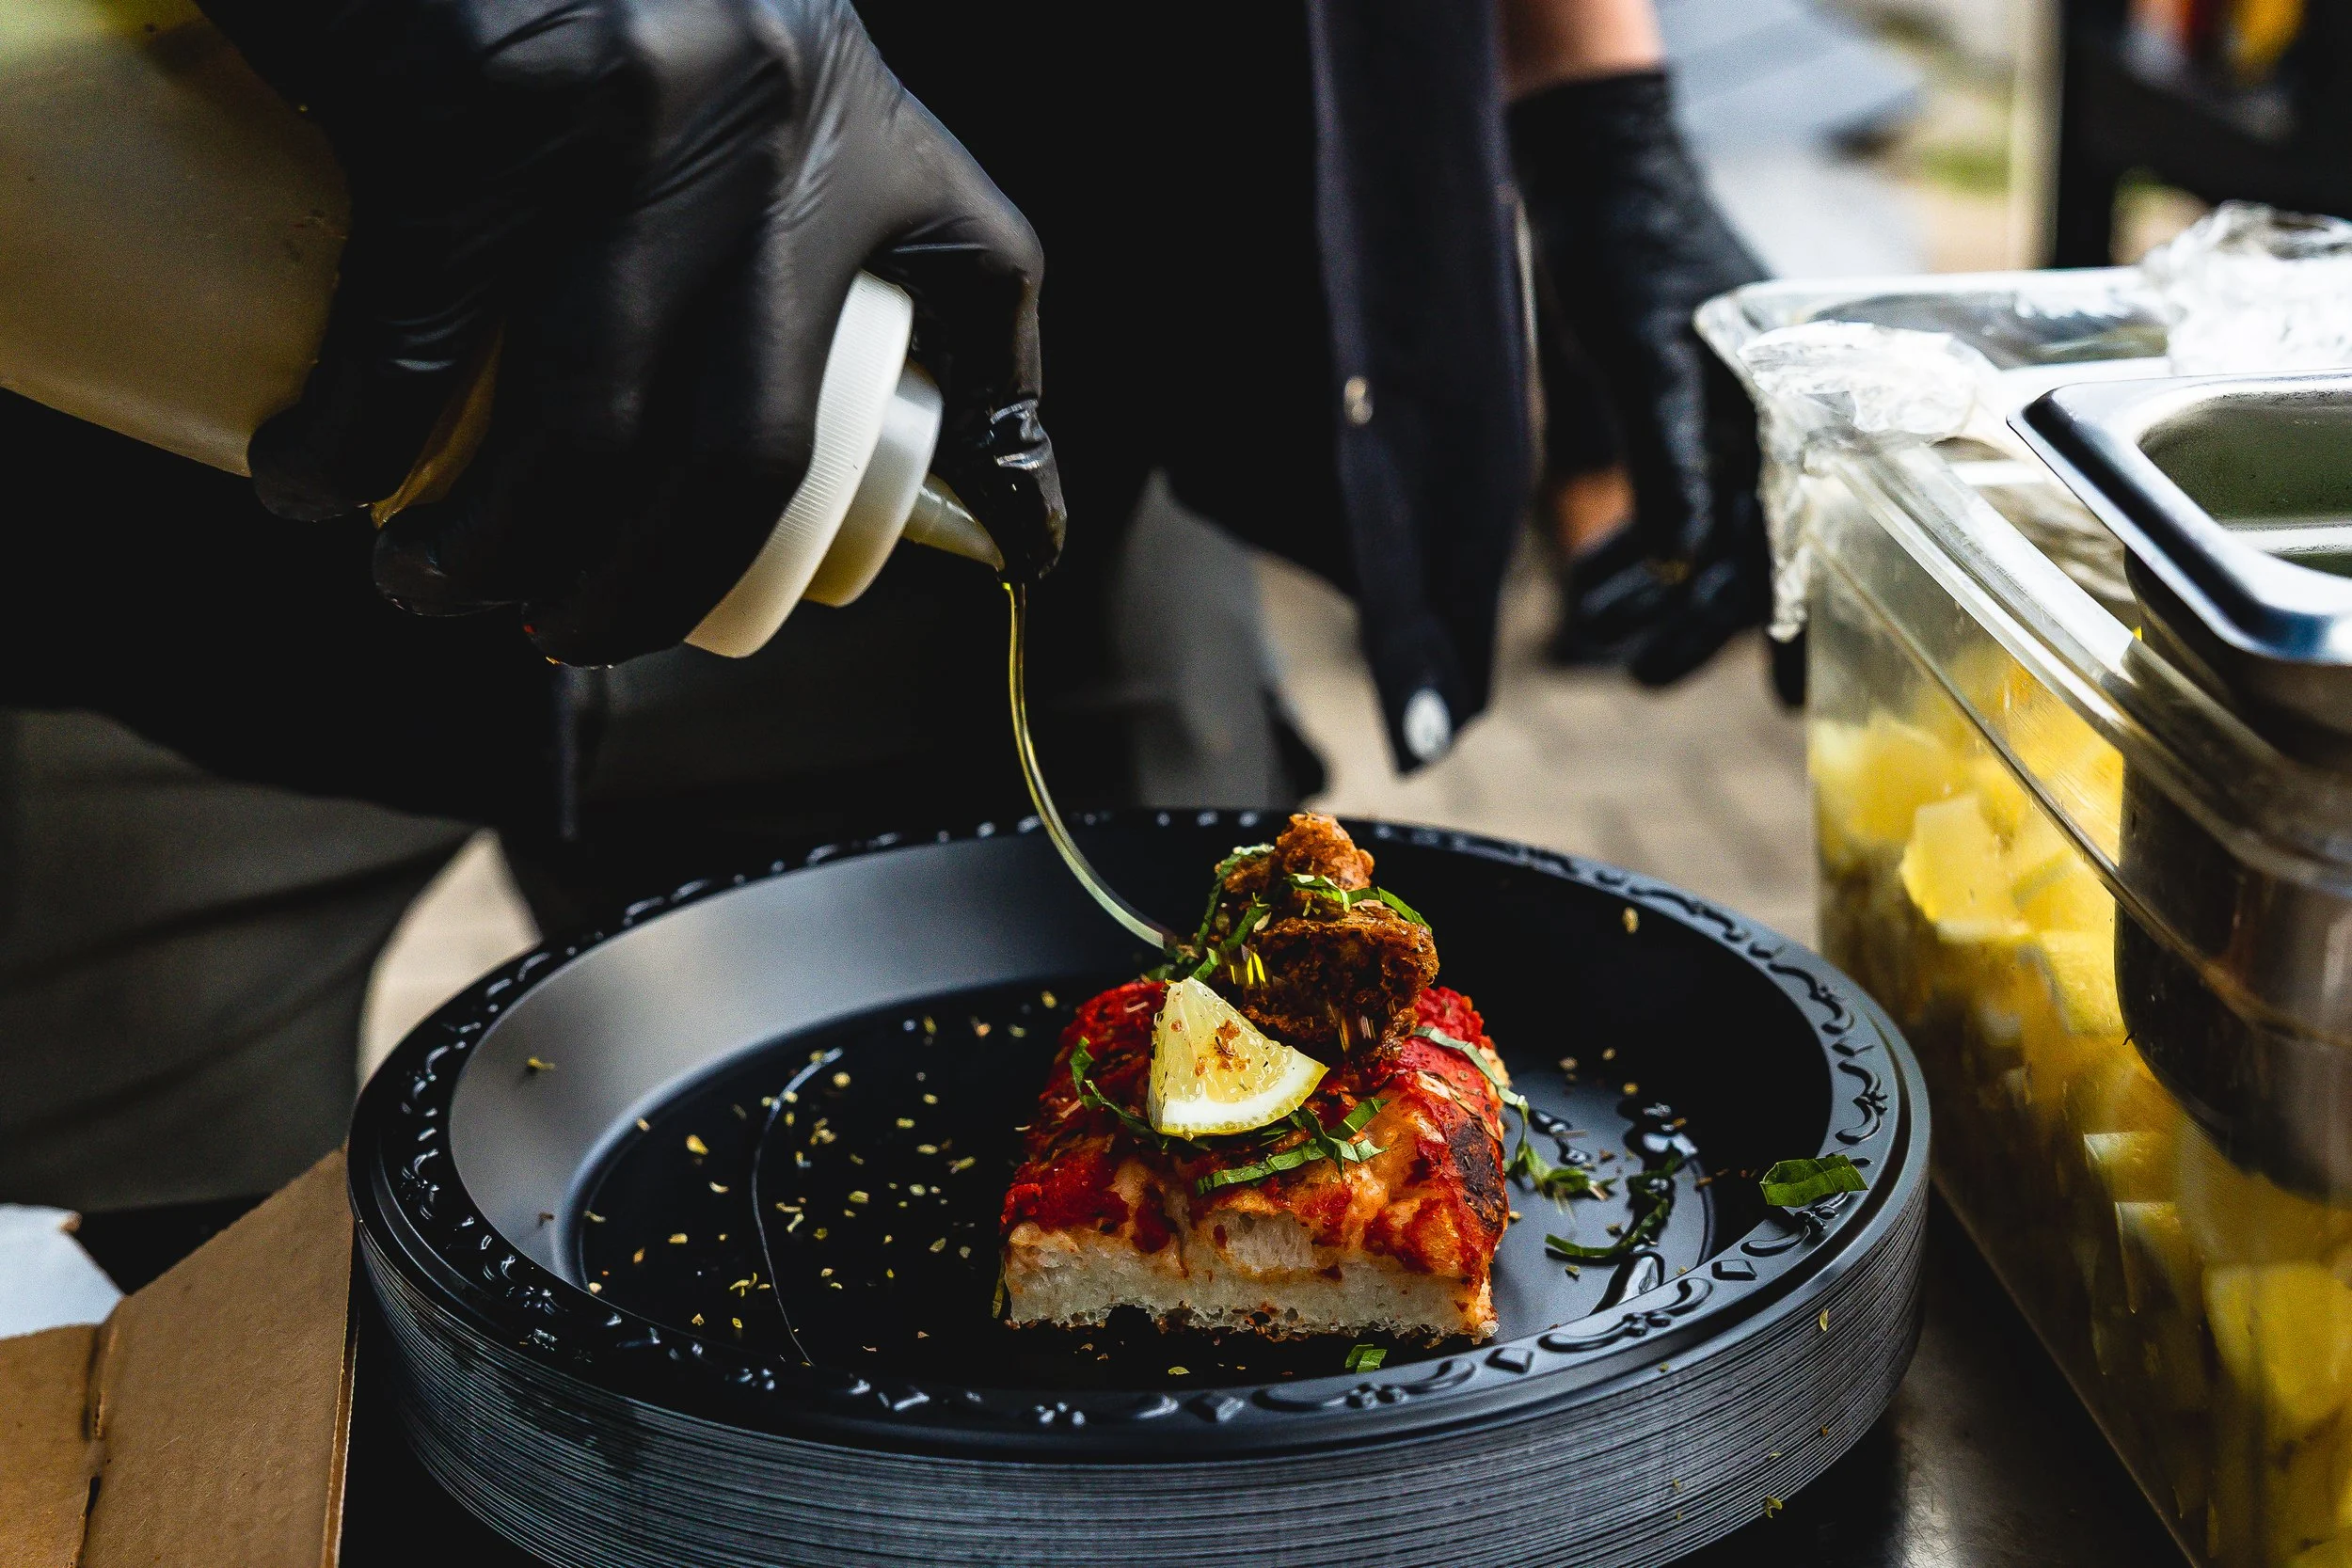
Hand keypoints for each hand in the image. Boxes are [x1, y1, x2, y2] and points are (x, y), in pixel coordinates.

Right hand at [199, 0, 1064, 664]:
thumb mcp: (733, 53)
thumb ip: (785, 174)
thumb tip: (814, 371)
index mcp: (849, 108)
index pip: (983, 276)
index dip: (1015, 439)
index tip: (1018, 552)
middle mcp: (767, 120)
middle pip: (748, 445)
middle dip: (652, 585)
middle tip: (563, 630)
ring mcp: (623, 122)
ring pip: (580, 428)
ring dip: (491, 555)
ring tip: (431, 588)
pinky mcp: (470, 108)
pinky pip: (412, 339)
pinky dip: (349, 447)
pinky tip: (309, 484)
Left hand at [1509, 69, 1768, 685]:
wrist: (1595, 185)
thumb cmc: (1633, 263)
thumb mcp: (1647, 362)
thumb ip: (1668, 460)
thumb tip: (1684, 566)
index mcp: (1793, 419)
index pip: (1800, 541)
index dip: (1788, 625)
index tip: (1779, 702)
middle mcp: (1772, 430)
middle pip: (1751, 553)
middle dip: (1698, 624)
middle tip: (1646, 677)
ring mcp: (1722, 428)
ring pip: (1700, 537)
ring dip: (1652, 594)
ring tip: (1603, 642)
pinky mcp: (1674, 422)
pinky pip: (1665, 506)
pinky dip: (1628, 548)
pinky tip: (1587, 585)